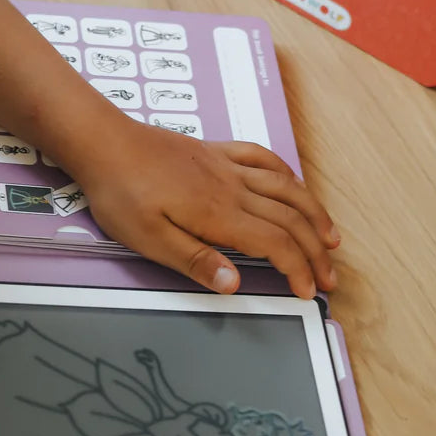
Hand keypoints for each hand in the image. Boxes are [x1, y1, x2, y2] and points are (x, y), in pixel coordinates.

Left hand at [73, 121, 340, 298]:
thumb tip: (234, 283)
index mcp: (218, 214)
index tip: (308, 291)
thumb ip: (196, 261)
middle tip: (329, 276)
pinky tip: (295, 185)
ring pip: (287, 188)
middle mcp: (232, 187)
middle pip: (290, 219)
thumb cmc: (121, 192)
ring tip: (331, 236)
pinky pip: (264, 158)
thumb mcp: (150, 240)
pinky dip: (288, 174)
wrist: (104, 144)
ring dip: (314, 213)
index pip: (275, 244)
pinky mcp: (216, 152)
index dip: (298, 270)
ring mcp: (227, 166)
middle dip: (316, 251)